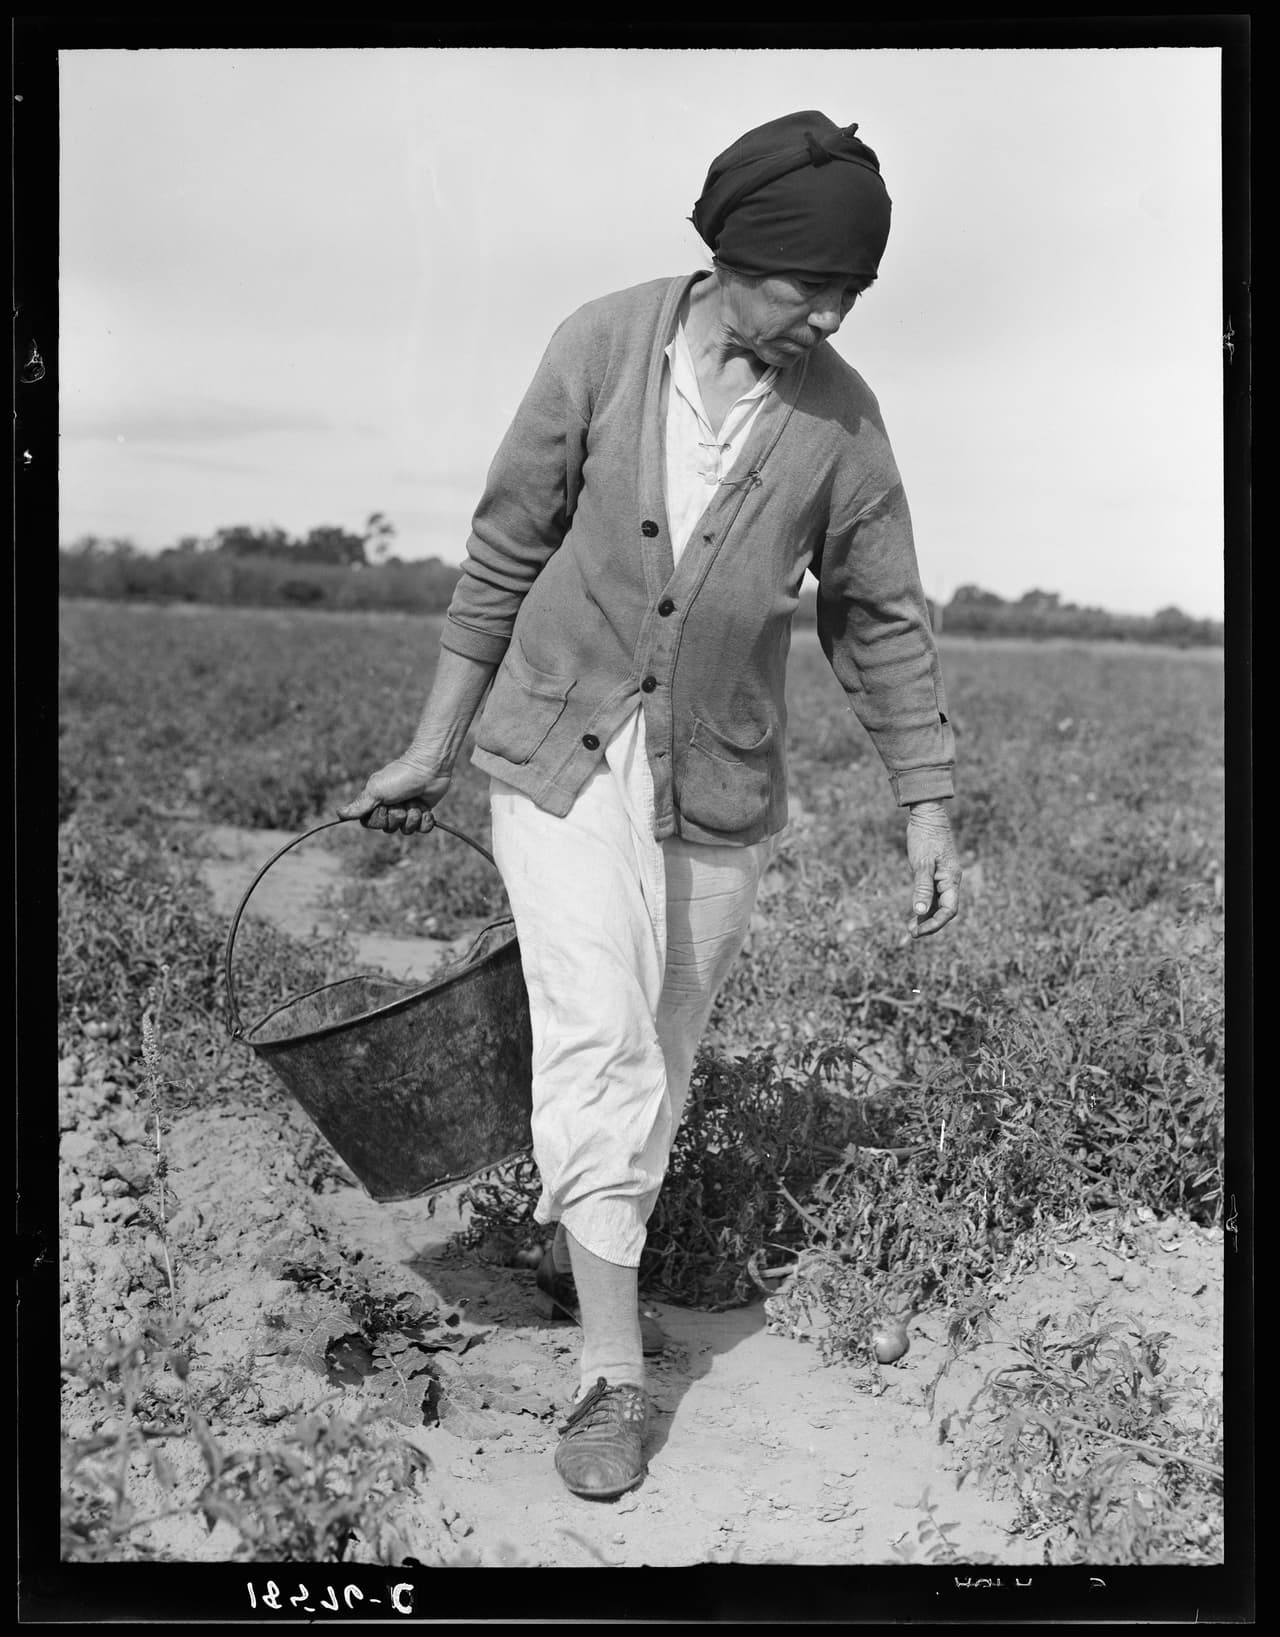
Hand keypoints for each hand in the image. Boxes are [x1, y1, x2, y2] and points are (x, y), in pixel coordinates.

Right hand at [336, 754, 452, 833]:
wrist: (429, 768)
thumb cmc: (400, 777)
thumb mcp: (376, 790)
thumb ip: (359, 806)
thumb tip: (338, 813)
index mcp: (377, 802)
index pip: (371, 823)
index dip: (379, 819)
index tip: (384, 806)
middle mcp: (391, 808)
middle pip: (389, 829)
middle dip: (397, 816)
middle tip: (402, 801)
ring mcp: (408, 810)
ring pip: (407, 830)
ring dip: (412, 817)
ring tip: (415, 802)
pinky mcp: (424, 812)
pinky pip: (423, 828)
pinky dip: (425, 820)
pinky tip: (425, 808)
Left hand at [905, 800, 961, 937]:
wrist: (927, 815)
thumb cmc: (925, 836)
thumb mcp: (922, 863)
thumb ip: (922, 887)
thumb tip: (921, 911)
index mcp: (951, 879)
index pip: (949, 910)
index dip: (935, 924)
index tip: (919, 931)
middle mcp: (950, 881)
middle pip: (944, 911)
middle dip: (930, 924)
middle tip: (911, 934)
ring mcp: (943, 878)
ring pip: (938, 904)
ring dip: (925, 917)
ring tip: (910, 929)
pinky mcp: (935, 874)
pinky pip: (933, 895)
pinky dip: (924, 905)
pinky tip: (914, 913)